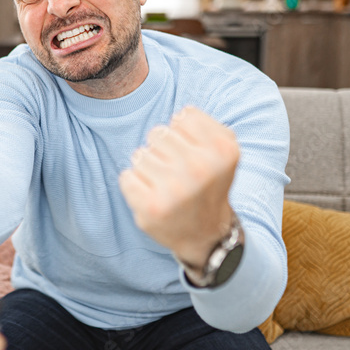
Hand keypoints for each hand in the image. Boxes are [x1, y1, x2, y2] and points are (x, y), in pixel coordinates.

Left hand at [118, 106, 238, 268]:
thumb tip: (180, 115)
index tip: (193, 152)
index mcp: (222, 150)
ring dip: (148, 168)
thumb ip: (204, 123)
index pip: (182, 117)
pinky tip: (152, 196)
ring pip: (140, 154)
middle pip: (158, 133)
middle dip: (163, 150)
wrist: (204, 233)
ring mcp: (174, 189)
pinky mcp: (151, 207)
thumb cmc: (208, 184)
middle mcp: (201, 168)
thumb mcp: (223, 151)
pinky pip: (126, 176)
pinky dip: (135, 184)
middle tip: (177, 172)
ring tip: (165, 185)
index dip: (183, 134)